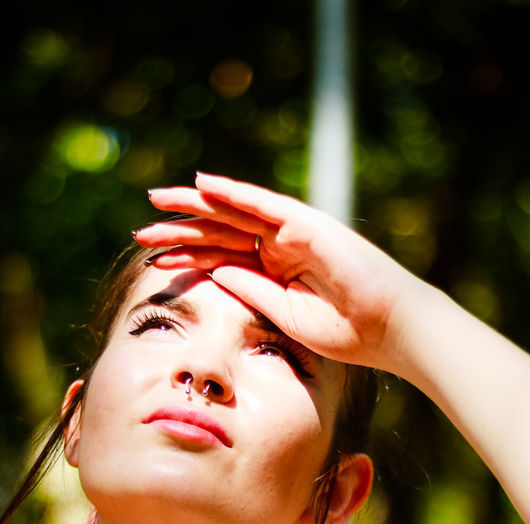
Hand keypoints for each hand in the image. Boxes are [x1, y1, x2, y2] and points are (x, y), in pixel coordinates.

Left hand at [133, 173, 421, 371]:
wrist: (388, 328)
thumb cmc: (347, 332)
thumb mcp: (283, 316)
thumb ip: (250, 291)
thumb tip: (214, 271)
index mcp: (274, 271)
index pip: (221, 256)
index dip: (186, 255)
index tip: (152, 259)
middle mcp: (279, 245)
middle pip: (220, 230)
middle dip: (180, 227)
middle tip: (142, 227)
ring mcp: (292, 231)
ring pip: (232, 213)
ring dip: (194, 205)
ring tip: (157, 201)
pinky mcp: (305, 222)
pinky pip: (261, 203)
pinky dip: (232, 192)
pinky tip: (202, 185)